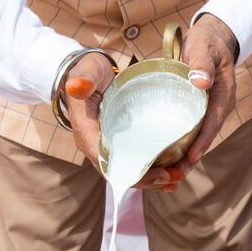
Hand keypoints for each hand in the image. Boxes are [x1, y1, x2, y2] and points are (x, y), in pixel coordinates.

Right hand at [65, 53, 183, 190]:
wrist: (90, 73)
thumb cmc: (90, 71)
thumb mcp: (88, 70)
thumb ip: (85, 79)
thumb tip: (76, 87)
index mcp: (86, 131)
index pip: (107, 161)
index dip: (131, 172)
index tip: (158, 174)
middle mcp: (93, 145)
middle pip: (119, 172)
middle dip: (146, 179)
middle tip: (174, 177)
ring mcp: (105, 146)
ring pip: (126, 172)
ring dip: (151, 180)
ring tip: (176, 180)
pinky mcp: (116, 144)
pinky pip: (130, 163)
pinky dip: (149, 171)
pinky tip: (170, 174)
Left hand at [180, 13, 238, 165]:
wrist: (212, 38)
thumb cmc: (207, 41)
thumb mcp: (205, 47)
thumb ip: (203, 63)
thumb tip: (201, 82)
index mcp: (223, 94)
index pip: (213, 121)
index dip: (203, 140)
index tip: (192, 156)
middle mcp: (218, 106)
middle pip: (206, 135)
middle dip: (192, 156)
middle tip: (176, 175)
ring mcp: (209, 109)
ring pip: (198, 136)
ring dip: (186, 154)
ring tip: (171, 173)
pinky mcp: (199, 109)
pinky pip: (192, 129)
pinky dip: (182, 143)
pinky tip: (168, 155)